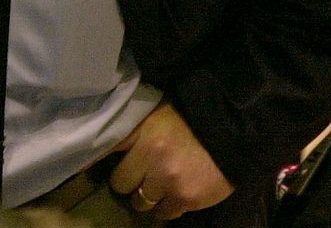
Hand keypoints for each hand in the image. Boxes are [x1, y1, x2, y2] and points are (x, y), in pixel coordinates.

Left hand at [109, 103, 233, 220]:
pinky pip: (165, 213)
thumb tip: (97, 146)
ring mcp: (171, 183)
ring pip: (141, 204)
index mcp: (144, 136)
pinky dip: (167, 206)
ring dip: (147, 197)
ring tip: (158, 185)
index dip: (110, 160)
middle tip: (141, 175)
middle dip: (130, 182)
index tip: (110, 164)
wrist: (232, 131)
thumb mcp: (155, 116)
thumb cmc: (189, 120)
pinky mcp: (189, 199)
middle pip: (121, 185)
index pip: (106, 156)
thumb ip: (130, 131)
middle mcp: (154, 161)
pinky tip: (175, 193)